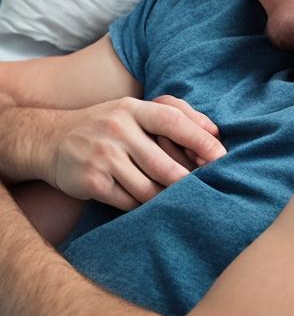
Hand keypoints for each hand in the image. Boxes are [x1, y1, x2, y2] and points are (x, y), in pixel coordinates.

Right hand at [45, 95, 226, 210]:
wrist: (48, 140)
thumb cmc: (106, 126)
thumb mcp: (134, 111)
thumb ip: (175, 114)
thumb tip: (216, 132)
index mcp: (132, 109)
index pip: (173, 122)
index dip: (201, 140)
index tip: (222, 158)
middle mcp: (117, 130)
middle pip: (164, 165)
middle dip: (188, 181)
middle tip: (206, 189)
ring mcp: (102, 157)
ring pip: (149, 189)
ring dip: (167, 197)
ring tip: (180, 199)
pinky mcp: (91, 182)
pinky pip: (129, 202)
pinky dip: (144, 206)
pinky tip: (150, 204)